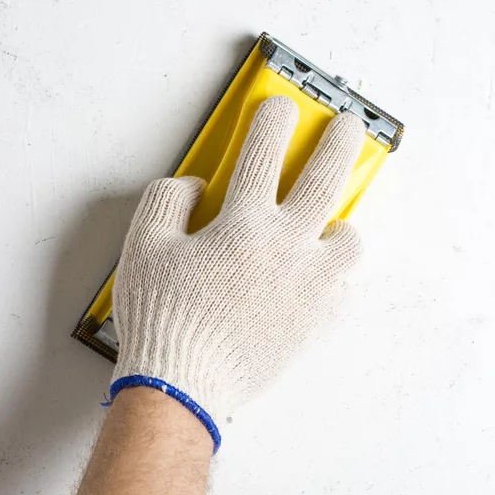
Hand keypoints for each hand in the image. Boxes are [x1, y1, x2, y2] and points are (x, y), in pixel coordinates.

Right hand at [111, 95, 365, 449]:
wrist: (182, 386)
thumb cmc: (162, 318)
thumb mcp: (143, 246)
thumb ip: (168, 200)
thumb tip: (197, 187)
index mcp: (243, 224)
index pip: (264, 153)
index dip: (272, 121)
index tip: (278, 109)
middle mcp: (286, 249)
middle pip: (327, 179)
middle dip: (340, 142)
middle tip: (347, 126)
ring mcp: (308, 288)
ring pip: (351, 242)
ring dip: (343, 224)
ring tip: (333, 223)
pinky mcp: (313, 324)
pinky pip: (342, 291)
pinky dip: (333, 278)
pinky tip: (317, 277)